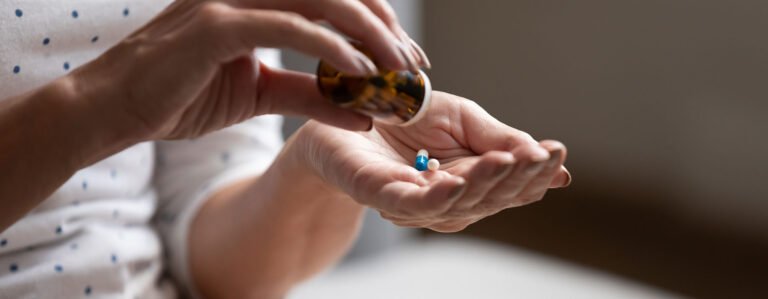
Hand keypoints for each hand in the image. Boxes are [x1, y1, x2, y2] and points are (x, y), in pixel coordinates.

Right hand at [70, 0, 428, 141]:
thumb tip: (362, 111)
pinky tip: (362, 74)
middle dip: (383, 25)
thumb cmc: (181, 96)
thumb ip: (309, 95)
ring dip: (368, 33)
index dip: (375, 19)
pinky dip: (329, 48)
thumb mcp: (258, 95)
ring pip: (320, 0)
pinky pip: (287, 27)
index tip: (406, 57)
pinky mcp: (214, 24)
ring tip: (398, 69)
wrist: (115, 110)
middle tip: (414, 63)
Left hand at [298, 91, 570, 231]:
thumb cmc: (408, 118)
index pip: (511, 185)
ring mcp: (416, 202)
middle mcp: (449, 200)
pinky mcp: (383, 197)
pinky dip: (437, 196)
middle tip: (542, 156)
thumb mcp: (464, 119)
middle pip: (490, 198)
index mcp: (472, 182)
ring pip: (458, 203)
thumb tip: (551, 161)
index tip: (558, 153)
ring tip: (508, 161)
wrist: (350, 110)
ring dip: (484, 183)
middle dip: (518, 178)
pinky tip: (456, 181)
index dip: (535, 173)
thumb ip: (501, 138)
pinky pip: (413, 204)